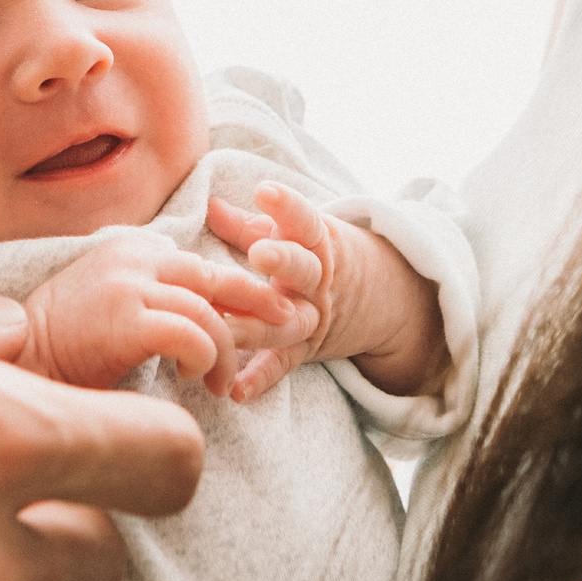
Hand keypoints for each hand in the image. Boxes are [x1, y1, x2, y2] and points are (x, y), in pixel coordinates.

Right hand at [20, 228, 312, 395]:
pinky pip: (191, 332)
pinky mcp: (125, 318)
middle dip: (258, 303)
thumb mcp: (109, 306)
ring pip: (209, 309)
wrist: (14, 367)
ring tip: (222, 383)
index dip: (237, 292)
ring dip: (228, 350)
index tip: (263, 314)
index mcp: (130, 250)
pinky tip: (197, 378)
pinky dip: (206, 356)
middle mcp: (132, 258)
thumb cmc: (62, 348)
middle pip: (215, 276)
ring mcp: (128, 285)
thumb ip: (150, 297)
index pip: (200, 265)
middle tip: (288, 326)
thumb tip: (199, 315)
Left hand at [205, 182, 450, 402]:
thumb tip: (209, 205)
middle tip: (260, 253)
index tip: (266, 191)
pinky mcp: (304, 350)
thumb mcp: (291, 235)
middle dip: (284, 261)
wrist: (372, 296)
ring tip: (225, 327)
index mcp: (315, 243)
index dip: (288, 206)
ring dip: (257, 325)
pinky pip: (282, 365)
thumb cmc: (310, 255)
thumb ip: (247, 225)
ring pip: (288, 322)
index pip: (305, 221)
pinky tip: (236, 390)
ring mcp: (312, 318)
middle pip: (304, 270)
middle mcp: (317, 281)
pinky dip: (261, 379)